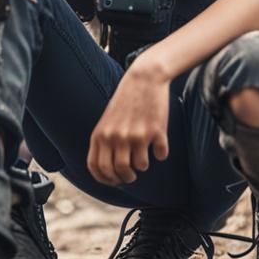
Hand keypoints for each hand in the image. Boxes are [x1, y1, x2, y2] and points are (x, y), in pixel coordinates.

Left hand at [87, 65, 169, 185]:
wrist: (144, 78)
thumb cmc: (125, 101)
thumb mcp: (107, 121)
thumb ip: (104, 143)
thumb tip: (107, 172)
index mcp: (101, 134)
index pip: (97, 168)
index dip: (106, 179)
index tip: (115, 180)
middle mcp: (117, 136)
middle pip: (119, 171)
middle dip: (126, 177)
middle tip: (132, 174)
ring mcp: (137, 134)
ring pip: (141, 166)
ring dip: (143, 166)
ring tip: (144, 155)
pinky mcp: (156, 130)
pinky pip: (161, 155)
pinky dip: (161, 154)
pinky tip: (159, 145)